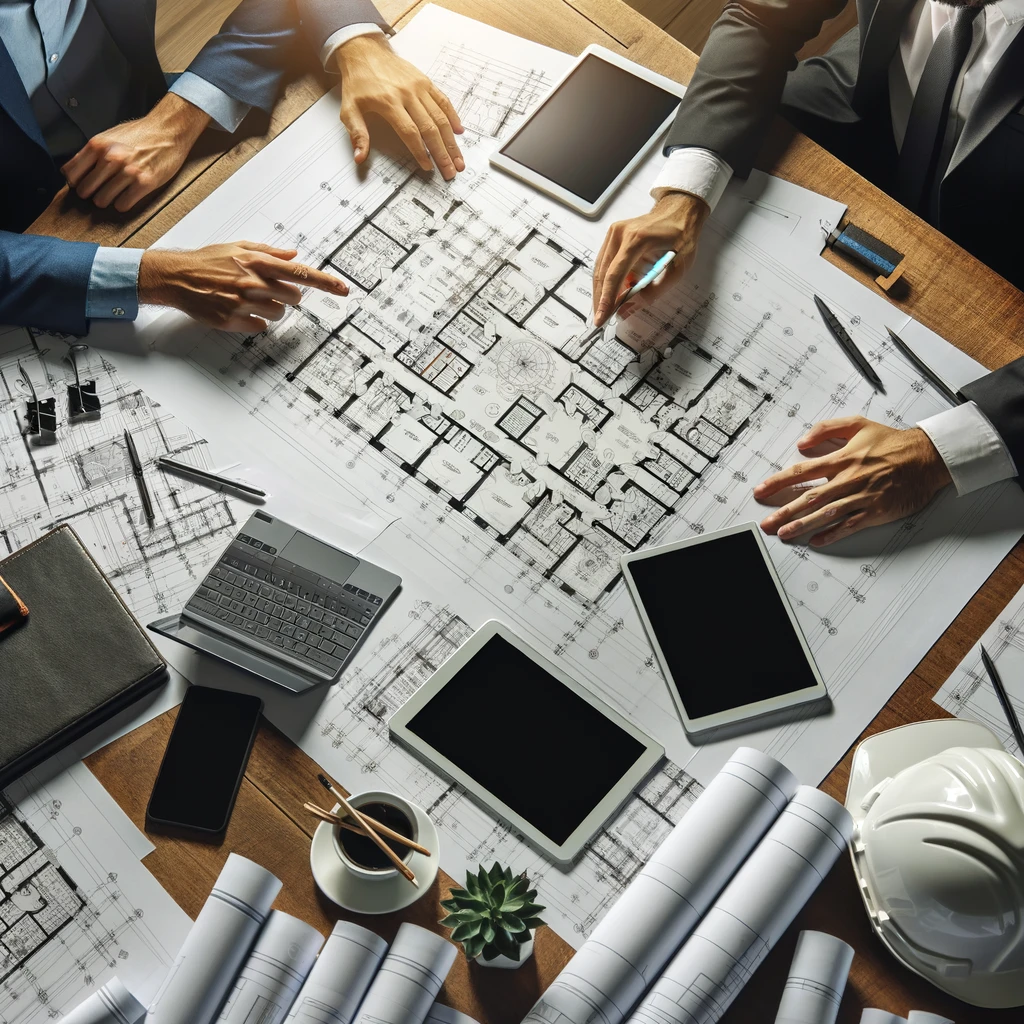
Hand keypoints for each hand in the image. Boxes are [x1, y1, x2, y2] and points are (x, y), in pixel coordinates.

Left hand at [62, 94, 208, 211]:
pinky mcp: (144, 183)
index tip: (82, 184)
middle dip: (91, 193)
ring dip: (107, 200)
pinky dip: (123, 204)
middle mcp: (110, 158)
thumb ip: (94, 152)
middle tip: (100, 191)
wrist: (168, 131)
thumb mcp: (110, 137)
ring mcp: (127, 171)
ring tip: (115, 194)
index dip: (75, 182)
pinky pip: (122, 204)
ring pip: (102, 200)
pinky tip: (128, 196)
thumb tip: (79, 170)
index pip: (71, 173)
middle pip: (85, 190)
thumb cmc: (141, 134)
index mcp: (98, 145)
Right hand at [138, 241, 347, 332]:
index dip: (325, 283)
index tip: (344, 289)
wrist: (176, 277)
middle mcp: (253, 282)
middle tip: (266, 290)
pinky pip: (260, 327)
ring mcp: (243, 302)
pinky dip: (254, 321)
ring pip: (279, 314)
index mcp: (258, 263)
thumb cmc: (207, 261)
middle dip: (286, 296)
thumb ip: (268, 253)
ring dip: (270, 309)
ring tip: (248, 299)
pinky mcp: (233, 320)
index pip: (301, 274)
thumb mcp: (238, 248)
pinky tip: (239, 310)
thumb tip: (293, 256)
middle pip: (294, 298)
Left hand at [332, 33, 463, 178]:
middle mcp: (407, 94)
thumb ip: (357, 134)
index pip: (409, 132)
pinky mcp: (425, 81)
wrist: (364, 51)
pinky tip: (459, 132)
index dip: (420, 151)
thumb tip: (359, 158)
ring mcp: (419, 87)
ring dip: (451, 140)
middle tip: (451, 171)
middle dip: (442, 153)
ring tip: (458, 159)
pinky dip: (452, 116)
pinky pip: (443, 100)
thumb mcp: (349, 108)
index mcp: (389, 102)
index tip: (428, 167)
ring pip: (440, 117)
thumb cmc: (357, 82)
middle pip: (430, 128)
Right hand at [592, 191, 708, 326]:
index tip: (602, 317)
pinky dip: (606, 281)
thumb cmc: (682, 236)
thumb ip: (654, 291)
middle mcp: (620, 234)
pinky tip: (611, 294)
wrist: (680, 211)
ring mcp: (614, 233)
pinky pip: (605, 263)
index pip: (615, 274)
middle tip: (601, 319)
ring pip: (600, 269)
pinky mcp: (613, 236)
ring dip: (602, 291)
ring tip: (605, 310)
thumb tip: (629, 309)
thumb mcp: (677, 268)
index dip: (606, 299)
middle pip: (602, 274)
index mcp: (637, 240)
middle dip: (601, 299)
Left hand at [754, 417, 951, 546]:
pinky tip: (817, 540)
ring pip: (826, 514)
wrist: (927, 457)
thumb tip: (802, 443)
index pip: (802, 472)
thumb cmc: (893, 442)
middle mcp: (849, 479)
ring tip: (784, 533)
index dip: (778, 482)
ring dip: (803, 525)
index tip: (761, 491)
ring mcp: (862, 496)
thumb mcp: (858, 424)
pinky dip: (833, 534)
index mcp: (842, 459)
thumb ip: (826, 429)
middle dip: (785, 511)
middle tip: (766, 523)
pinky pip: (850, 525)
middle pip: (810, 498)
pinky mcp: (875, 511)